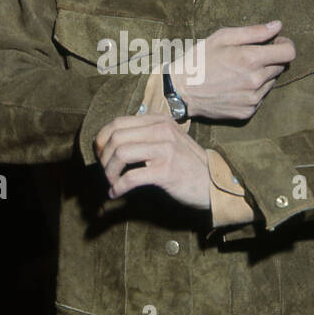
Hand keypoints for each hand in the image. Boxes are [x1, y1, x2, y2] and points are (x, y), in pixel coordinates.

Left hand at [94, 114, 211, 207]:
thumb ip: (146, 136)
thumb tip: (112, 143)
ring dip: (109, 171)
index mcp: (159, 121)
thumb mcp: (169, 140)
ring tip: (111, 182)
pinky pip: (131, 177)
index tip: (100, 154)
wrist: (214, 184)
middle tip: (104, 170)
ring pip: (120, 153)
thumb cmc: (188, 165)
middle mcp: (162, 131)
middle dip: (103, 156)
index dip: (102, 138)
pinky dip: (118, 187)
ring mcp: (165, 149)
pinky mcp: (166, 171)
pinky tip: (116, 193)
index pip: (118, 122)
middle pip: (115, 136)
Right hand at [169, 21, 295, 120]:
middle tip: (250, 56)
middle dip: (270, 58)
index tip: (276, 42)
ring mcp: (252, 98)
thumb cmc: (199, 60)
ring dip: (262, 74)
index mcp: (250, 59)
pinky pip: (260, 97)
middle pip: (280, 66)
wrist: (181, 91)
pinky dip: (253, 89)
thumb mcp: (222, 37)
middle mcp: (255, 80)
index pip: (289, 53)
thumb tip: (277, 26)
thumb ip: (254, 31)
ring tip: (239, 72)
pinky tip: (235, 86)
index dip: (286, 45)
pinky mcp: (247, 111)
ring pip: (271, 82)